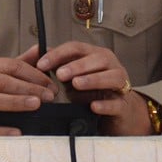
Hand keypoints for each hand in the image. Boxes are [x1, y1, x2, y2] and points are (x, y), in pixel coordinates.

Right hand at [0, 48, 56, 135]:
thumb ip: (15, 63)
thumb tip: (40, 51)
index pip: (10, 65)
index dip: (33, 74)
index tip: (50, 83)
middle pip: (3, 80)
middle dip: (29, 86)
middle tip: (50, 95)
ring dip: (16, 101)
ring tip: (36, 104)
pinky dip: (0, 129)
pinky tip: (17, 132)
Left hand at [36, 41, 153, 135]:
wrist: (118, 114)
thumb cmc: (94, 92)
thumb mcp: (74, 77)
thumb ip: (59, 66)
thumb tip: (37, 53)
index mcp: (96, 56)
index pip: (77, 48)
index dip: (59, 54)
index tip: (42, 64)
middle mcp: (110, 66)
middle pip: (98, 59)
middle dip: (77, 65)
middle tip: (60, 74)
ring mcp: (120, 85)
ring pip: (112, 77)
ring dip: (93, 79)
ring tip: (76, 84)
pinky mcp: (123, 106)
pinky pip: (117, 103)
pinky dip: (105, 104)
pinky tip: (93, 105)